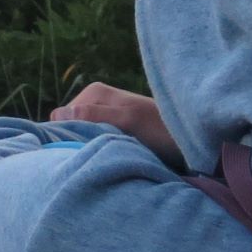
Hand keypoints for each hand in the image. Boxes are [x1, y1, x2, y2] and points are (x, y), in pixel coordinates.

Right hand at [51, 81, 184, 168]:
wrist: (192, 139)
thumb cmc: (162, 129)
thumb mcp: (128, 121)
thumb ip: (95, 115)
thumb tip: (59, 115)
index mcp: (93, 93)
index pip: (60, 118)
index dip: (66, 135)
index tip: (80, 151)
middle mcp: (95, 101)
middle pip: (69, 128)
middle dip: (78, 142)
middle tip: (94, 157)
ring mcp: (105, 115)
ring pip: (82, 136)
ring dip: (89, 148)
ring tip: (104, 159)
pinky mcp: (114, 129)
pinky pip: (94, 141)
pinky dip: (98, 151)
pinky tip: (108, 159)